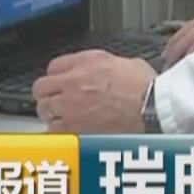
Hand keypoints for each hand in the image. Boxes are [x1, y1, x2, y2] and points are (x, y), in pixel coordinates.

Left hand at [30, 49, 157, 132]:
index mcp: (86, 62)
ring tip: (63, 116)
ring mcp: (70, 106)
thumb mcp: (125, 62)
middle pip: (41, 86)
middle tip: (56, 99)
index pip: (54, 66)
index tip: (61, 82)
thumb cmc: (146, 88)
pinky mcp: (73, 128)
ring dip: (52, 112)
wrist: (151, 108)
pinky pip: (52, 129)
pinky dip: (57, 131)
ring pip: (44, 108)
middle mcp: (73, 82)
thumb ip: (103, 65)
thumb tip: (100, 70)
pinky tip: (66, 131)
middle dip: (48, 93)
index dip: (58, 76)